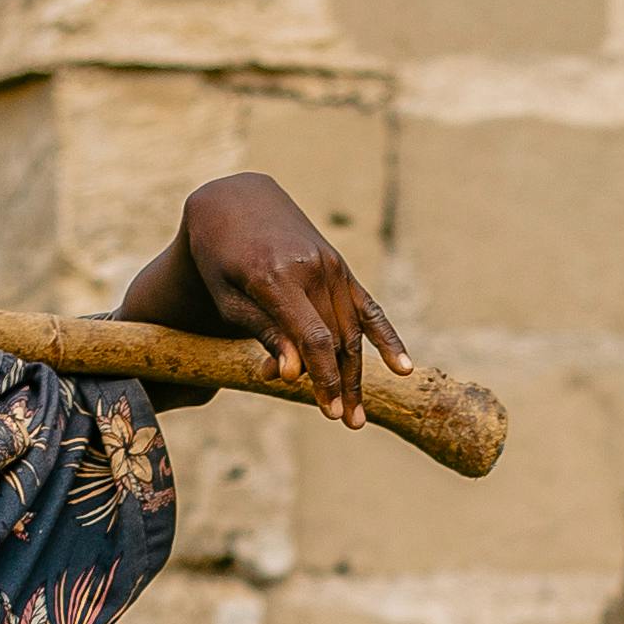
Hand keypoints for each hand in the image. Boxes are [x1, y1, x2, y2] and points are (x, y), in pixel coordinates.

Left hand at [176, 173, 404, 425]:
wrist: (233, 201)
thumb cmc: (219, 257)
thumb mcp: (227, 297)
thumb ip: (264, 333)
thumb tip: (293, 376)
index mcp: (277, 277)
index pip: (313, 338)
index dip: (324, 378)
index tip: (329, 412)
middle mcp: (311, 269)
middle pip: (337, 339)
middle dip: (341, 384)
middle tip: (346, 423)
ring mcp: (330, 266)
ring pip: (351, 330)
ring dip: (356, 374)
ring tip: (356, 414)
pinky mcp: (339, 266)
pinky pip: (368, 307)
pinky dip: (386, 338)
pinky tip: (403, 369)